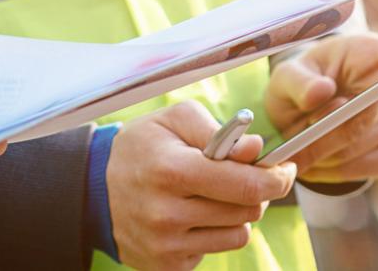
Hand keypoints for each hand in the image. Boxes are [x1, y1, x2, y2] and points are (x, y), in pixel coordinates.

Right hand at [109, 103, 299, 270]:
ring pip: (238, 234)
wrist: (94, 189)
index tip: (284, 169)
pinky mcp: (166, 266)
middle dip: (254, 191)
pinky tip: (191, 217)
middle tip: (241, 177)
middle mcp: (166, 213)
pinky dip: (212, 233)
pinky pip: (215, 252)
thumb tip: (257, 150)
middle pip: (248, 210)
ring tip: (210, 196)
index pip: (247, 184)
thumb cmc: (142, 147)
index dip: (276, 177)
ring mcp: (165, 245)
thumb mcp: (173, 121)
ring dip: (235, 214)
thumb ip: (219, 131)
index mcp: (170, 170)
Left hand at [264, 33, 377, 185]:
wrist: (303, 108)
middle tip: (302, 130)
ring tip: (300, 146)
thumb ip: (300, 81)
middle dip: (330, 125)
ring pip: (362, 143)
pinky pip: (366, 167)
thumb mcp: (288, 74)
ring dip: (328, 149)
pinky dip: (336, 168)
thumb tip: (321, 91)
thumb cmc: (301, 83)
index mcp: (377, 53)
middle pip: (373, 112)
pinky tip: (316, 162)